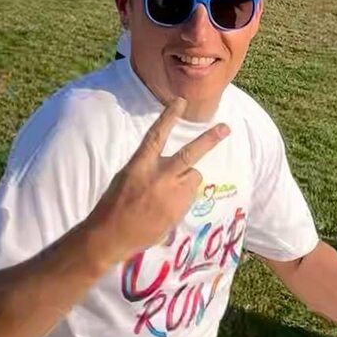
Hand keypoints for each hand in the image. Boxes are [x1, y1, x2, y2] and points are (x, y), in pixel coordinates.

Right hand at [85, 97, 227, 267]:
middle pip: (190, 154)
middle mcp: (158, 176)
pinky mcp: (178, 210)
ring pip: (194, 177)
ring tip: (168, 194)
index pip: (157, 135)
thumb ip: (149, 169)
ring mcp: (170, 194)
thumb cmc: (113, 205)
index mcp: (140, 164)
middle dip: (210, 139)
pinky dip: (184, 199)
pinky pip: (190, 197)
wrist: (110, 235)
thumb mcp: (126, 178)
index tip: (181, 101)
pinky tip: (167, 208)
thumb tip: (170, 170)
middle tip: (226, 128)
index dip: (169, 116)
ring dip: (188, 181)